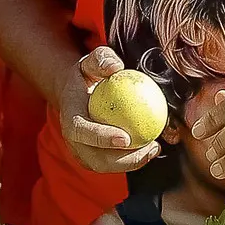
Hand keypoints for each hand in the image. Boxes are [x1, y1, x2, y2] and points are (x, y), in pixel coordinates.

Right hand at [56, 47, 162, 172]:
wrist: (76, 93)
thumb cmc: (87, 76)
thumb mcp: (92, 62)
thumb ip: (102, 59)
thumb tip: (115, 67)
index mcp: (69, 117)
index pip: (81, 131)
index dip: (101, 138)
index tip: (126, 137)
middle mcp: (73, 140)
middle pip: (95, 159)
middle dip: (124, 160)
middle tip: (150, 147)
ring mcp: (83, 152)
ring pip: (107, 166)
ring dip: (133, 162)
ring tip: (155, 148)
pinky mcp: (95, 158)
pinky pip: (115, 163)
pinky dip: (135, 159)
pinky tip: (153, 147)